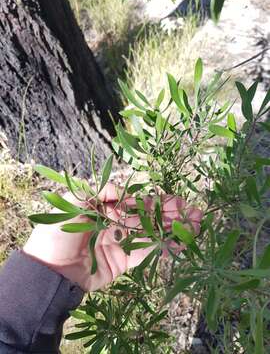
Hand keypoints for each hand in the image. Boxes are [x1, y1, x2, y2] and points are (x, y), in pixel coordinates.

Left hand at [23, 184, 202, 290]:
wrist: (48, 272)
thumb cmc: (58, 234)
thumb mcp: (74, 204)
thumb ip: (99, 192)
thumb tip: (123, 190)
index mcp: (106, 209)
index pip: (137, 202)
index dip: (157, 202)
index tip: (178, 201)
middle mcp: (116, 225)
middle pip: (148, 217)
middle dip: (171, 215)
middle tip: (194, 212)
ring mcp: (121, 243)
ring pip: (151, 234)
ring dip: (172, 230)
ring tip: (195, 226)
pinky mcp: (123, 262)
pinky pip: (146, 253)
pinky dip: (163, 248)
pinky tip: (180, 243)